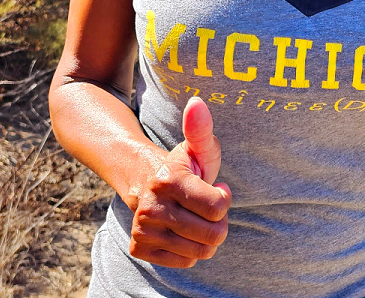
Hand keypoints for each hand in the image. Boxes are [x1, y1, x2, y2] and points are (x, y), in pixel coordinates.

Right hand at [125, 97, 231, 267]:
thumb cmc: (184, 166)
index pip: (219, 207)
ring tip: (196, 218)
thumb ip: (201, 128)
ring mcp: (143, 229)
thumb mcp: (198, 147)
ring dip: (206, 238)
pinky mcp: (139, 248)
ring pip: (200, 251)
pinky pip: (185, 261)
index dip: (224, 198)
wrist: (146, 183)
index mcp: (169, 181)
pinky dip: (190, 250)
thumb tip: (196, 103)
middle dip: (219, 222)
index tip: (216, 189)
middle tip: (208, 208)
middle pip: (213, 234)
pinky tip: (181, 231)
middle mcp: (151, 207)